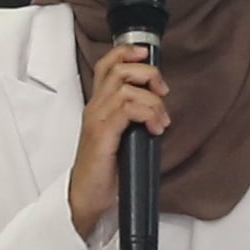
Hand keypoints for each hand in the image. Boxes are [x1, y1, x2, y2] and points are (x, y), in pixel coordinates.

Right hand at [68, 39, 170, 238]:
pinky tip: (156, 128)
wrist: (87, 198)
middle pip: (119, 69)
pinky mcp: (102, 134)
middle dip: (147, 74)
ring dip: (153, 101)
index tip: (148, 55)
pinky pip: (128, 109)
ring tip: (161, 120)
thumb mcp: (122, 137)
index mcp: (99, 106)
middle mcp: (95, 108)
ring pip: (127, 88)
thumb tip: (160, 107)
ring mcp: (97, 120)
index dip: (126, 52)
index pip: (107, 65)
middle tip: (162, 92)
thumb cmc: (106, 171)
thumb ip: (134, 117)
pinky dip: (149, 114)